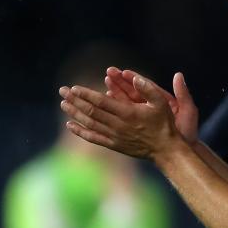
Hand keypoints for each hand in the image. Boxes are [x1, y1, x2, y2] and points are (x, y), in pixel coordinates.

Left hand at [59, 75, 178, 159]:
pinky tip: (70, 125)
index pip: (101, 102)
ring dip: (74, 113)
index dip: (86, 94)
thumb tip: (135, 77)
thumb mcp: (161, 102)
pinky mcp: (113, 145)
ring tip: (62, 104)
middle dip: (75, 100)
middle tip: (62, 91)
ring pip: (89, 124)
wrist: (165, 150)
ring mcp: (114, 136)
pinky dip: (80, 131)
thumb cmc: (164, 124)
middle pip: (91, 111)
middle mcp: (118, 125)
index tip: (74, 88)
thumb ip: (148, 88)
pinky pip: (93, 138)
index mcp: (128, 113)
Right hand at [105, 67, 198, 144]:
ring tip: (106, 83)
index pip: (147, 86)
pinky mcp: (140, 125)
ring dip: (116, 93)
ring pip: (128, 102)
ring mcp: (145, 115)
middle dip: (121, 82)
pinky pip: (126, 115)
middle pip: (135, 91)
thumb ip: (183, 93)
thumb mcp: (188, 111)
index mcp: (163, 100)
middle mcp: (152, 106)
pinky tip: (106, 103)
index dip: (136, 79)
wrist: (183, 151)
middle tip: (109, 73)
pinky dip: (116, 108)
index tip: (124, 72)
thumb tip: (178, 75)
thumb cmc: (188, 131)